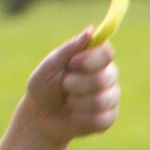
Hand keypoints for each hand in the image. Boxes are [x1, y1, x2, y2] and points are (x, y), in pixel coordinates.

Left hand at [21, 28, 121, 142]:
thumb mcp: (49, 67)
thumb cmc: (44, 88)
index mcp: (93, 59)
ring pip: (103, 99)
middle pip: (106, 76)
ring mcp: (110, 97)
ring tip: (68, 102)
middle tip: (65, 86)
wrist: (40, 118)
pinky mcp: (108, 117)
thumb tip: (90, 30)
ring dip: (78, 102)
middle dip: (79, 84)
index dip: (92, 59)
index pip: (107, 53)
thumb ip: (69, 50)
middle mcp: (106, 76)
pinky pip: (102, 118)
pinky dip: (82, 118)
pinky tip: (74, 116)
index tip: (72, 64)